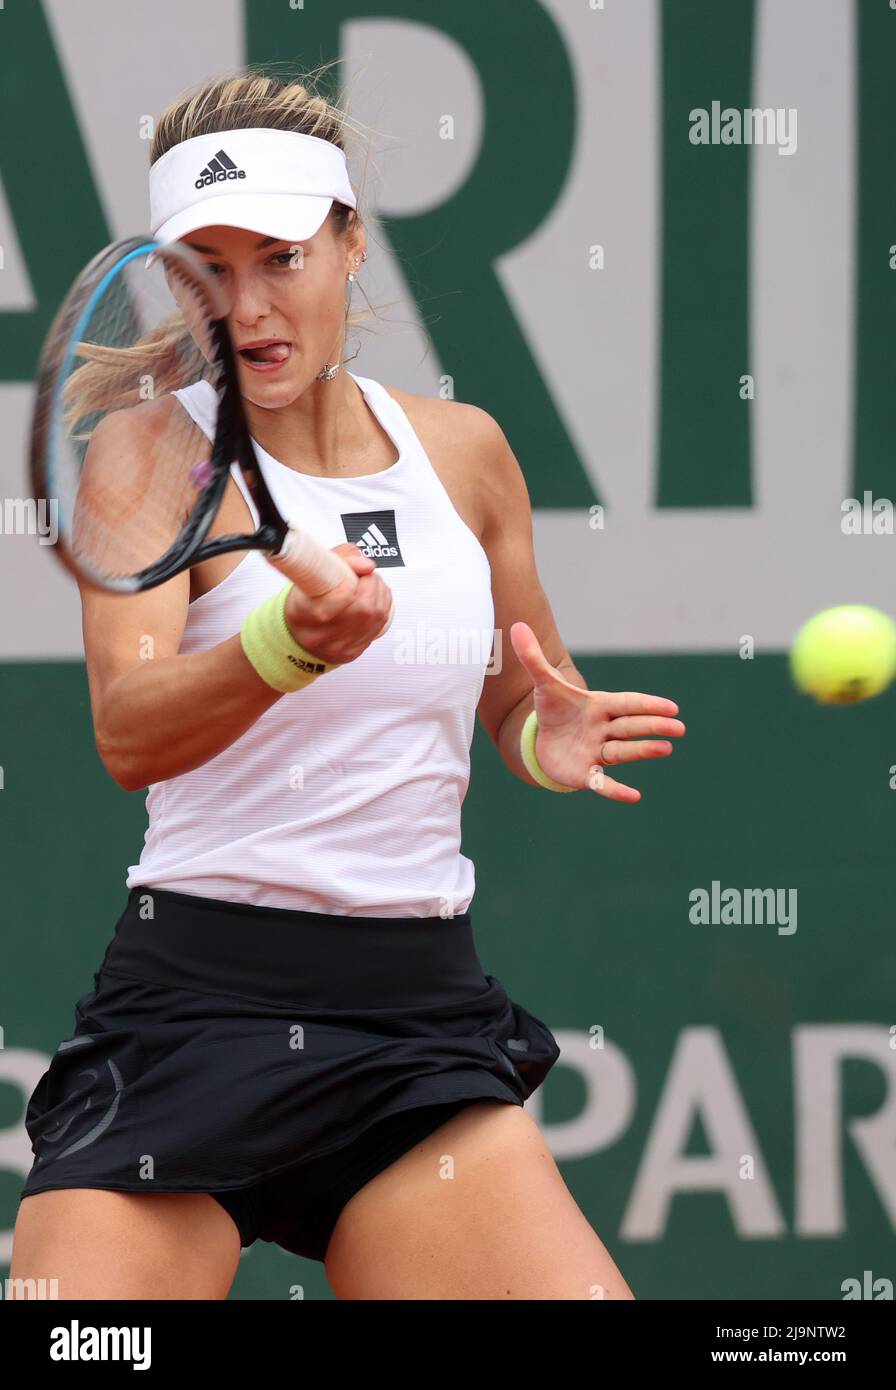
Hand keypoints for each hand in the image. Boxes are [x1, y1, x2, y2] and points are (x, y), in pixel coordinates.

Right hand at [283, 543, 392, 664]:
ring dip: (379, 591)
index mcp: (303, 613)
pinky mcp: (356, 650)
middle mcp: (320, 634)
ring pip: (376, 614)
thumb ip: (338, 559)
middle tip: (363, 573)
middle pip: (361, 608)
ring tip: (367, 583)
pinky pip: (381, 624)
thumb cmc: (304, 602)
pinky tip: (372, 598)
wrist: (300, 634)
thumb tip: (365, 565)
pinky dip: (383, 605)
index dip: (346, 589)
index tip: (353, 575)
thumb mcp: (309, 573)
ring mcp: (340, 645)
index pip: (327, 608)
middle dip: (370, 583)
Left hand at [509, 622, 684, 801]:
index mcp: (599, 706)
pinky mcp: (586, 773)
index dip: (647, 704)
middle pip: (631, 727)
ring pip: (623, 752)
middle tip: (679, 728)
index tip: (671, 707)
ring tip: (666, 749)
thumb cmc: (554, 710)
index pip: (627, 703)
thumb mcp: (543, 684)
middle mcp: (604, 730)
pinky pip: (603, 783)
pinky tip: (634, 797)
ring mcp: (597, 752)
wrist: (543, 740)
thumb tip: (517, 626)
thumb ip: (534, 658)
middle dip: (653, 727)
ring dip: (643, 751)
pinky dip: (616, 790)